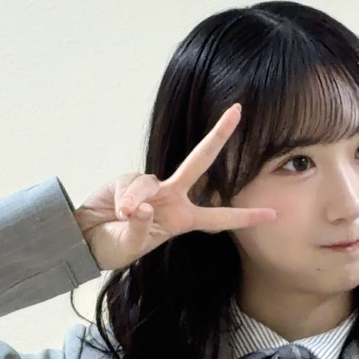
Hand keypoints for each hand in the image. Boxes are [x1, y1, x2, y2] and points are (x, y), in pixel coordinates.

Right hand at [72, 104, 276, 272]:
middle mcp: (172, 199)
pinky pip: (131, 183)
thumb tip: (141, 206)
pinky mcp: (129, 178)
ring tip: (121, 216)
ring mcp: (151, 187)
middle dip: (218, 136)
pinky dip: (122, 196)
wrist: (84, 239)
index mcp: (181, 220)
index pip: (218, 218)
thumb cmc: (112, 248)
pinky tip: (115, 209)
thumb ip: (137, 228)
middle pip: (199, 163)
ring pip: (150, 183)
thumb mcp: (129, 247)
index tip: (273, 215)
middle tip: (238, 111)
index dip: (245, 217)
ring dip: (134, 200)